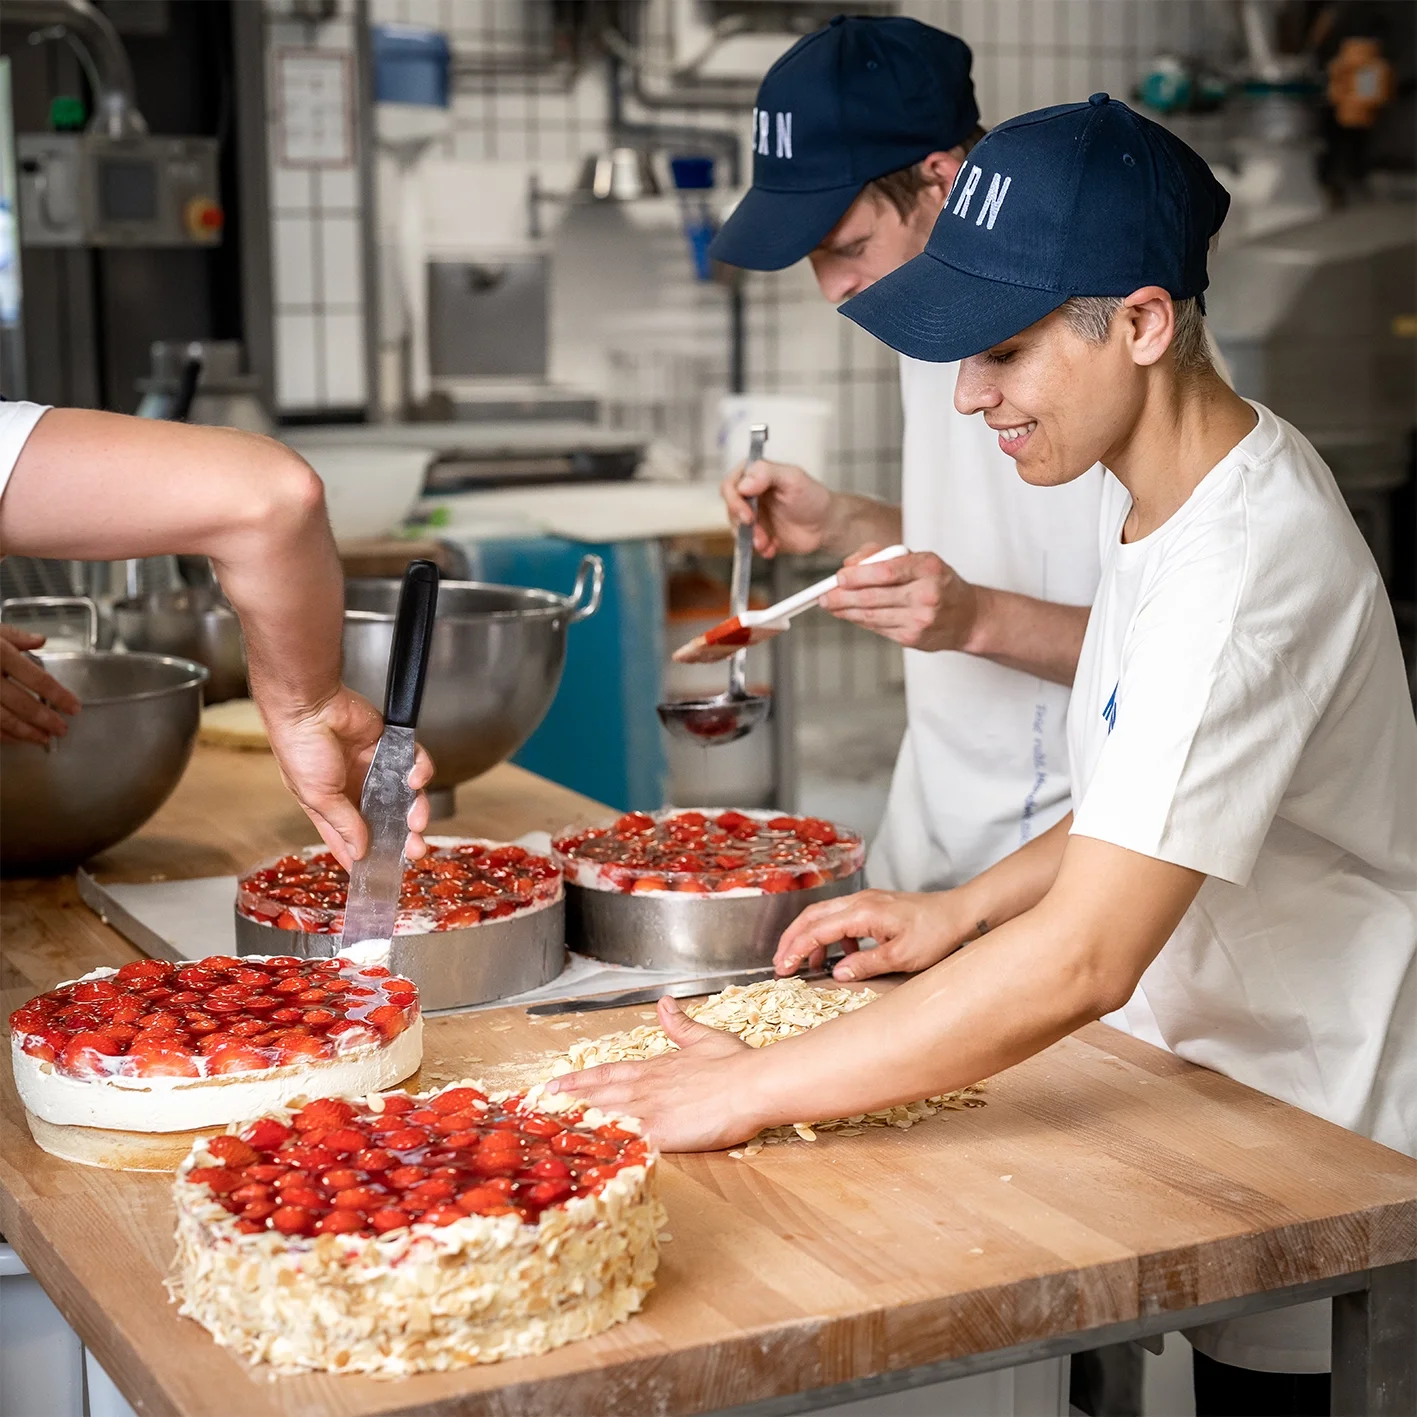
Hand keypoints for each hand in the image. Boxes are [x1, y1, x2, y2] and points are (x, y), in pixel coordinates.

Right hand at [1, 627, 81, 743]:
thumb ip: (14, 636)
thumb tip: (41, 640)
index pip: (37, 679)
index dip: (59, 696)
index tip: (74, 708)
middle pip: (23, 703)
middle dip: (46, 720)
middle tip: (62, 730)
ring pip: (3, 720)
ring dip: (25, 732)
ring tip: (43, 739)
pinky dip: (1, 735)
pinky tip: (14, 738)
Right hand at [260, 685, 433, 871]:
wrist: (310, 705)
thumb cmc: (300, 749)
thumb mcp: (317, 796)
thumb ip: (343, 824)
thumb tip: (361, 851)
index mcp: (331, 805)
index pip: (352, 839)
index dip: (369, 857)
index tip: (384, 875)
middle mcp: (354, 788)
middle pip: (387, 820)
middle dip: (404, 838)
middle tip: (416, 850)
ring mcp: (374, 767)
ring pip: (405, 795)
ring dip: (416, 808)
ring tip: (417, 818)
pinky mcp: (391, 745)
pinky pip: (413, 762)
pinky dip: (420, 771)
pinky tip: (415, 777)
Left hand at [546, 998, 765, 1151]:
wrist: (753, 1083)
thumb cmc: (736, 1064)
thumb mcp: (705, 1038)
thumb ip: (681, 1025)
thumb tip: (664, 1004)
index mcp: (656, 1068)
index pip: (608, 1073)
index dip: (581, 1080)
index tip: (556, 1084)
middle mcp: (647, 1087)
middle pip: (598, 1095)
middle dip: (567, 1101)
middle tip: (538, 1107)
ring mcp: (651, 1110)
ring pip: (603, 1115)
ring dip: (575, 1121)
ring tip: (548, 1127)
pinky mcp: (660, 1133)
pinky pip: (623, 1141)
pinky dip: (601, 1145)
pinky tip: (582, 1151)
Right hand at [721, 458, 834, 557]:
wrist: (826, 525)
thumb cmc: (812, 497)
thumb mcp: (793, 478)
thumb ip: (767, 473)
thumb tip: (744, 484)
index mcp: (754, 475)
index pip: (730, 485)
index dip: (735, 501)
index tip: (748, 516)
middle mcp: (750, 494)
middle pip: (730, 508)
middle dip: (742, 524)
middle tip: (758, 534)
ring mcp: (752, 515)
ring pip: (736, 528)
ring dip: (750, 538)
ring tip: (766, 543)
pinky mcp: (757, 533)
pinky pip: (747, 543)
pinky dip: (758, 548)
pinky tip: (771, 548)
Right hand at [775, 888, 974, 981]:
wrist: (959, 913)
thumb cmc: (935, 933)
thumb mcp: (901, 956)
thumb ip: (865, 964)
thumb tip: (837, 973)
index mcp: (862, 912)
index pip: (817, 930)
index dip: (796, 949)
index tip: (782, 968)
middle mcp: (859, 901)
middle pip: (812, 916)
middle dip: (792, 939)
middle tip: (780, 963)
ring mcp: (865, 901)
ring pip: (824, 915)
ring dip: (809, 937)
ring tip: (805, 964)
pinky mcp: (873, 906)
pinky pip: (840, 917)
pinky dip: (831, 936)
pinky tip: (841, 956)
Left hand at [821, 544, 980, 651]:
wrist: (968, 617)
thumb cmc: (940, 583)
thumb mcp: (918, 560)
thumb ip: (883, 557)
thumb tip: (850, 565)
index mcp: (928, 568)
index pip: (886, 571)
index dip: (858, 576)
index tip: (839, 576)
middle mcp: (926, 594)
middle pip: (874, 596)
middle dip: (843, 597)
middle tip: (824, 596)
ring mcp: (920, 619)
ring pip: (873, 615)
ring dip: (846, 611)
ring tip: (830, 606)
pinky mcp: (913, 638)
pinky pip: (879, 628)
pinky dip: (861, 621)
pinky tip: (850, 615)